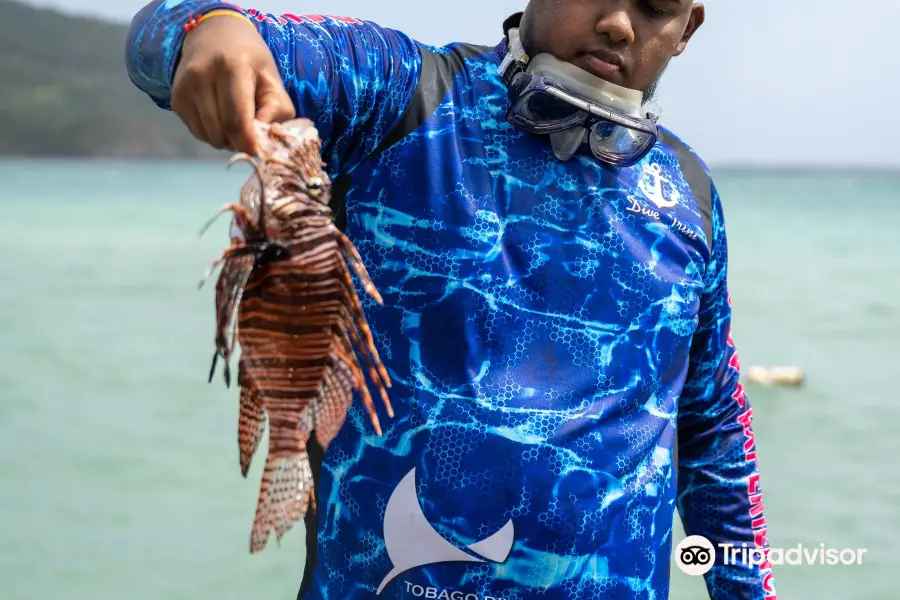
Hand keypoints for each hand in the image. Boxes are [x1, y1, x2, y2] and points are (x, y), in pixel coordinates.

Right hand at [171, 15, 294, 153]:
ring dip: (225, 140)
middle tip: (250, 133)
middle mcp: (201, 76)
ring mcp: (184, 88)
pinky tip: (219, 116)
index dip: (248, 143)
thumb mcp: (273, 81)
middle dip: (239, 143)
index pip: (236, 120)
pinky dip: (212, 133)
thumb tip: (264, 140)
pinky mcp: (175, 99)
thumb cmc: (251, 62)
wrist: (215, 35)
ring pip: (208, 136)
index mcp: (231, 67)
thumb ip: (276, 111)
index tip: (258, 150)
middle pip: (221, 132)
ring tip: (235, 122)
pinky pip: (197, 132)